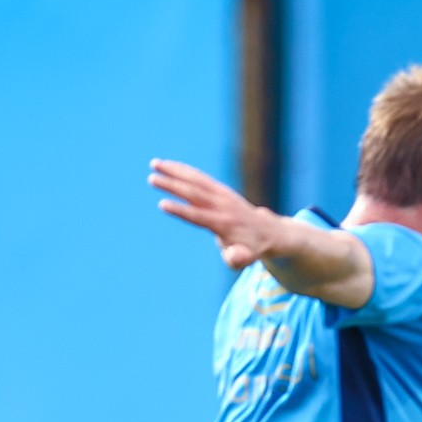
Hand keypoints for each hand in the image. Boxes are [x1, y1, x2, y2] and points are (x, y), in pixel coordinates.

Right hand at [149, 159, 279, 269]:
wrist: (269, 231)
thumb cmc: (252, 249)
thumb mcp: (247, 259)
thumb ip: (238, 258)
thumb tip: (234, 256)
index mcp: (224, 224)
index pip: (199, 216)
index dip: (181, 211)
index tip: (162, 204)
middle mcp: (222, 205)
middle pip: (194, 193)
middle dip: (172, 185)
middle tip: (151, 178)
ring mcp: (222, 194)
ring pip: (196, 179)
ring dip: (174, 170)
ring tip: (154, 163)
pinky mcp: (221, 189)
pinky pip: (200, 177)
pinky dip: (184, 169)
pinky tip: (167, 164)